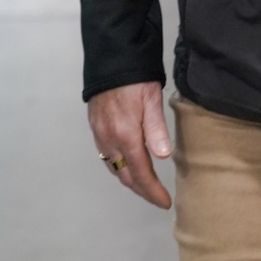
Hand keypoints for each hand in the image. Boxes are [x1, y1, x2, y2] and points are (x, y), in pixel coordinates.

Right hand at [87, 81, 172, 208]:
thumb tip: (163, 157)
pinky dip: (119, 166)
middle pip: (126, 176)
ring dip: (130, 180)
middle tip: (157, 198)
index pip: (141, 173)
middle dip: (142, 190)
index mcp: (126, 135)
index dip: (152, 191)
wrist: (110, 58)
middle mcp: (110, 140)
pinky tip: (127, 164)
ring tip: (145, 185)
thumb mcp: (151, 98)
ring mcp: (100, 135)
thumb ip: (156, 128)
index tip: (164, 202)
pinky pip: (106, 156)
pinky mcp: (96, 128)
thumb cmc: (135, 76)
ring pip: (115, 168)